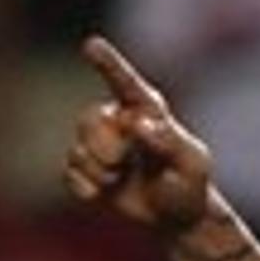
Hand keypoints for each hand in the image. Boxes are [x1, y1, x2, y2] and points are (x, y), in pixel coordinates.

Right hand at [63, 36, 217, 237]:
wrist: (174, 215)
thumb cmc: (188, 183)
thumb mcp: (190, 164)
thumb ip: (168, 142)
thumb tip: (137, 123)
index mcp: (146, 110)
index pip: (125, 83)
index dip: (108, 63)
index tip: (91, 44)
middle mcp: (118, 120)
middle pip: (89, 118)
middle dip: (102, 147)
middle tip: (120, 166)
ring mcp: (99, 144)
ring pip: (77, 148)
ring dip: (97, 171)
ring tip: (117, 181)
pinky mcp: (85, 169)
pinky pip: (69, 172)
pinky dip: (84, 187)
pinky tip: (101, 193)